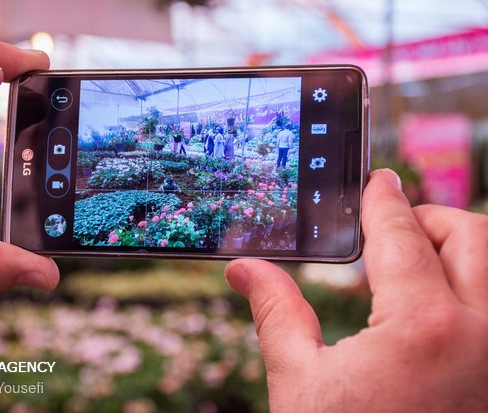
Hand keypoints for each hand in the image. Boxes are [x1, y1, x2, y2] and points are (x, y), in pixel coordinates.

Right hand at [225, 168, 487, 411]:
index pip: (401, 236)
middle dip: (431, 218)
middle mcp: (482, 336)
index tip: (376, 182)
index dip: (383, 201)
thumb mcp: (299, 381)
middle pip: (473, 236)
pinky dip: (475, 288)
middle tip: (395, 224)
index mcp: (422, 328)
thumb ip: (275, 312)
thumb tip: (242, 268)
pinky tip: (442, 305)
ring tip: (420, 259)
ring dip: (464, 249)